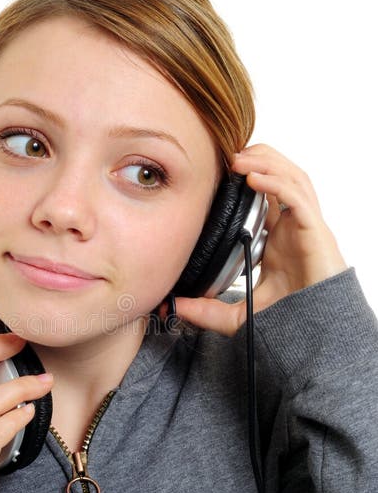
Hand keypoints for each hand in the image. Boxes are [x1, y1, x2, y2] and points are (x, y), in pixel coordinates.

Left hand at [173, 144, 347, 335]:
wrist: (318, 336)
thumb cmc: (290, 321)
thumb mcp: (239, 315)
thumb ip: (208, 311)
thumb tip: (173, 307)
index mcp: (278, 238)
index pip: (266, 195)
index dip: (247, 177)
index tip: (220, 172)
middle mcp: (294, 227)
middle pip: (282, 176)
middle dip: (259, 159)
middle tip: (228, 155)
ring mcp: (306, 228)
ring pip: (293, 178)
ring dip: (267, 163)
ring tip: (239, 159)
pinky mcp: (316, 233)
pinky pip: (297, 198)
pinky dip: (277, 183)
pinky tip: (255, 180)